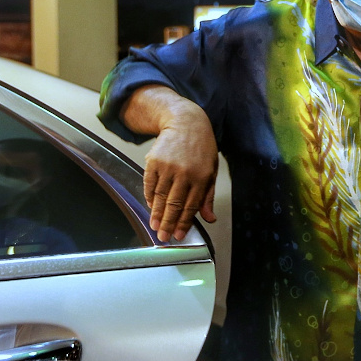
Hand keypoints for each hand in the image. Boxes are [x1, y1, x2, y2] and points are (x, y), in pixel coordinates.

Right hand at [144, 101, 218, 241]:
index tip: (179, 235)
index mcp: (202, 177)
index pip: (191, 206)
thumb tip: (209, 218)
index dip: (184, 223)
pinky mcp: (154, 162)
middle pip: (174, 205)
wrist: (186, 123)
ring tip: (155, 227)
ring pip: (160, 197)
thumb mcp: (211, 171)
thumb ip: (208, 196)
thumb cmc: (202, 148)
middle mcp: (184, 173)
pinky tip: (151, 207)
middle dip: (168, 224)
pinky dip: (149, 198)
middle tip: (164, 238)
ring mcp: (168, 167)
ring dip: (157, 214)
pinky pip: (149, 185)